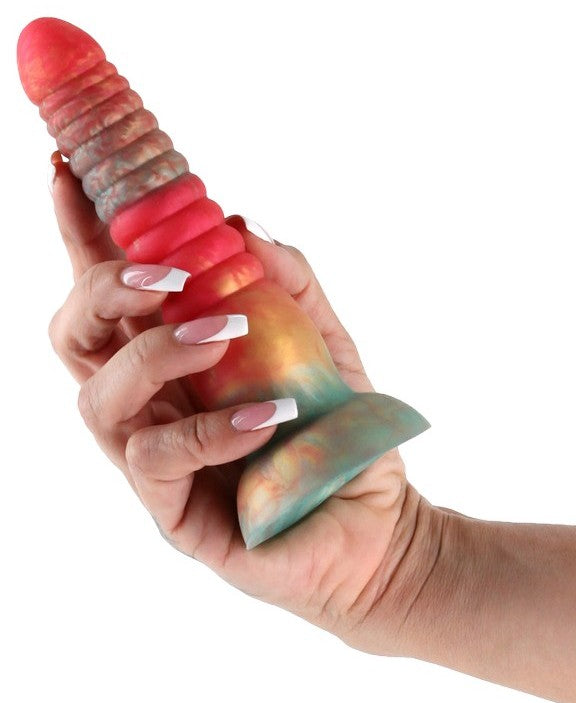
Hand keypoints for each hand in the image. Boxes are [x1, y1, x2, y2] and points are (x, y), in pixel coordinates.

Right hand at [48, 153, 440, 650]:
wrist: (375, 526)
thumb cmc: (342, 439)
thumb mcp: (327, 344)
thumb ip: (289, 285)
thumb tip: (240, 224)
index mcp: (180, 362)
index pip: (114, 293)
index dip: (83, 234)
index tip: (69, 171)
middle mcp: (155, 406)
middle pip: (76, 338)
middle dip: (100, 289)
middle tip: (162, 273)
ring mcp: (157, 462)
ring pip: (101, 399)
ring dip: (158, 351)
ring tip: (225, 333)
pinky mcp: (173, 513)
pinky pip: (159, 461)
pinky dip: (210, 429)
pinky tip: (266, 418)